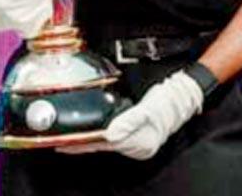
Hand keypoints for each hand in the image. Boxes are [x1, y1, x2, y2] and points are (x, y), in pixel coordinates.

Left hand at [58, 70, 203, 160]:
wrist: (182, 95)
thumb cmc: (168, 102)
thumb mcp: (148, 109)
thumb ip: (129, 121)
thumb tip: (110, 134)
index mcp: (138, 143)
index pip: (103, 145)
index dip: (82, 144)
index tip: (63, 143)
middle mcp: (135, 145)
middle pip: (101, 146)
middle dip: (80, 144)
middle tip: (59, 140)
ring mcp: (135, 139)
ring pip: (104, 142)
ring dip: (88, 139)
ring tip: (69, 137)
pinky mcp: (133, 132)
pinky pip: (111, 136)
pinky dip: (98, 134)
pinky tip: (90, 130)